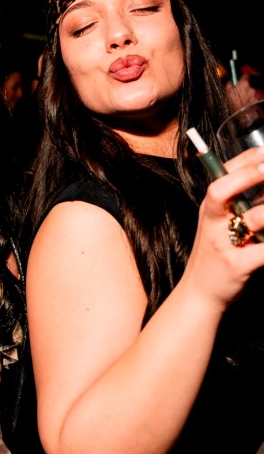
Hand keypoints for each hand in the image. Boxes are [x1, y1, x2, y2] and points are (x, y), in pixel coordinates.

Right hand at [183, 146, 263, 310]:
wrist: (199, 293)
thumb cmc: (218, 254)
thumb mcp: (222, 223)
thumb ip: (243, 202)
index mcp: (210, 209)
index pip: (221, 175)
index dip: (248, 160)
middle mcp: (212, 223)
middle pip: (222, 190)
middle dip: (252, 175)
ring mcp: (222, 244)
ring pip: (253, 219)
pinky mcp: (237, 266)